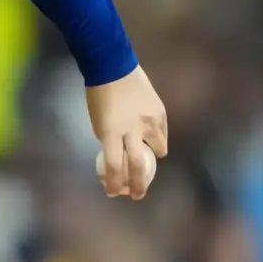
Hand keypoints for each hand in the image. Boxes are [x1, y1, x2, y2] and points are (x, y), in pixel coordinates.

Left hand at [86, 66, 167, 199]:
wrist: (113, 66)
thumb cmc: (100, 96)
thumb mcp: (99, 123)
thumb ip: (111, 141)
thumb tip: (120, 159)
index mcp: (111, 131)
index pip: (114, 166)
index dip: (113, 184)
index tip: (112, 192)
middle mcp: (132, 128)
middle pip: (138, 166)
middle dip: (138, 185)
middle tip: (136, 195)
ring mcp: (148, 120)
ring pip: (157, 150)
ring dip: (152, 159)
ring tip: (147, 160)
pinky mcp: (160, 112)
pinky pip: (162, 134)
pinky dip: (158, 140)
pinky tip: (152, 141)